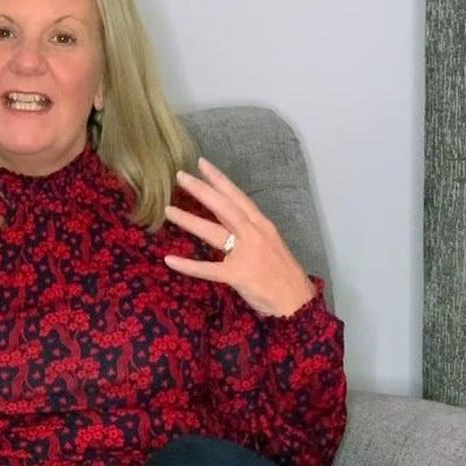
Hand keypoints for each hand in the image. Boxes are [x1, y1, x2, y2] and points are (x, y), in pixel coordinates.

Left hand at [162, 157, 314, 317]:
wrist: (297, 301)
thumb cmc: (284, 273)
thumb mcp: (271, 243)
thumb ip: (250, 230)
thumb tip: (227, 220)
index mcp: (262, 225)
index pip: (238, 196)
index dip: (219, 179)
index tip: (202, 164)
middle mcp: (254, 234)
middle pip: (223, 206)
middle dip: (201, 190)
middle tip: (180, 176)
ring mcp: (246, 254)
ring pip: (213, 231)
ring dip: (189, 220)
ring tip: (169, 210)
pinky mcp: (238, 275)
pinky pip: (208, 269)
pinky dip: (188, 265)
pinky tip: (170, 259)